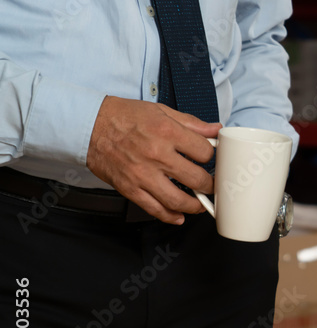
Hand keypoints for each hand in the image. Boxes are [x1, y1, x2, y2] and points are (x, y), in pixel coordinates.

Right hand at [86, 96, 221, 224]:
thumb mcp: (161, 110)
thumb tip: (216, 130)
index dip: (212, 157)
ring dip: (195, 206)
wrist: (88, 125)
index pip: (205, 152)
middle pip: (197, 179)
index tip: (210, 160)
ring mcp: (143, 174)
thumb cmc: (124, 116)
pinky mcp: (129, 188)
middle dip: (210, 185)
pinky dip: (170, 216)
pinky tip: (179, 217)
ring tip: (200, 204)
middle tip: (211, 185)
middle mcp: (157, 155)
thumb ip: (192, 123)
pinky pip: (154, 208)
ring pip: (178, 200)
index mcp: (168, 132)